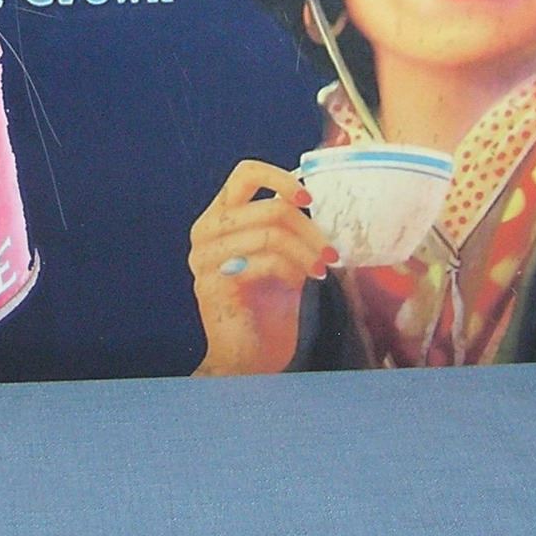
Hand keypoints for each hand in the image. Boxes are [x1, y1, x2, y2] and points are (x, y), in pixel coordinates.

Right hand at [189, 159, 337, 375]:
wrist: (249, 361)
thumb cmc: (267, 310)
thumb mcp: (283, 258)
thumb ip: (288, 228)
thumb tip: (319, 200)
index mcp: (218, 219)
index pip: (245, 174)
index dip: (280, 179)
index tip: (310, 198)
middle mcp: (205, 233)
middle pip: (268, 207)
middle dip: (309, 229)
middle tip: (330, 251)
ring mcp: (205, 259)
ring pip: (270, 234)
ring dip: (306, 251)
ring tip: (321, 268)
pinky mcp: (214, 284)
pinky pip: (264, 261)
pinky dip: (293, 268)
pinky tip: (303, 282)